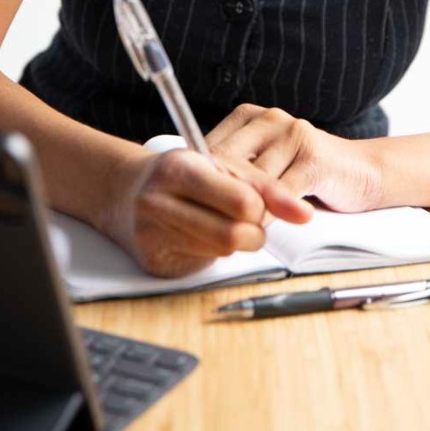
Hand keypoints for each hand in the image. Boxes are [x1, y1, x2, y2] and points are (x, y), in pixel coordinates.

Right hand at [104, 145, 313, 278]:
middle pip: (235, 234)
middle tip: (250, 221)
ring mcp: (152, 233)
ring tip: (227, 225)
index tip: (272, 207)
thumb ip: (264, 186)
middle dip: (254, 231)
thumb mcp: (221, 165)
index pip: (243, 200)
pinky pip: (203, 264)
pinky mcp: (154, 261)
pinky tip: (202, 236)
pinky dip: (213, 252)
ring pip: (222, 252)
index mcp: (179, 167)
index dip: (264, 207)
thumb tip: (304, 213)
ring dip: (237, 243)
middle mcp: (159, 200)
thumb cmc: (183, 175)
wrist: (125, 192)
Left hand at [204, 104, 383, 212]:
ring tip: (230, 232)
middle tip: (205, 225)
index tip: (189, 209)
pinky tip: (262, 229)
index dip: (199, 182)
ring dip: (242, 210)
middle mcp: (270, 119)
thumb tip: (193, 194)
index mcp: (249, 117)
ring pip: (254, 179)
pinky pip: (282, 191)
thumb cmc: (306, 173)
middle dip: (217, 197)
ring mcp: (293, 134)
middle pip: (229, 162)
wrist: (363, 172)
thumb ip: (236, 171)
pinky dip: (269, 214)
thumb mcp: (265, 165)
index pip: (210, 149)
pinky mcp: (314, 157)